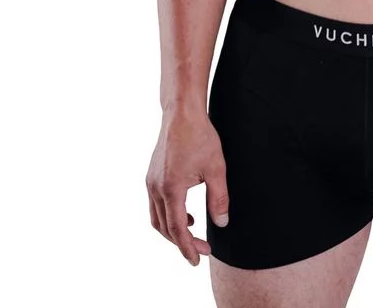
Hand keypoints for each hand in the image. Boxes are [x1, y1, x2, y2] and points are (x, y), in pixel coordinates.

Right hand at [146, 110, 229, 265]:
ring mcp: (151, 182)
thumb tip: (221, 224)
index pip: (177, 230)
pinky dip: (168, 215)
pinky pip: (156, 205)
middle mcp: (156, 188)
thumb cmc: (200, 137)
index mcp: (171, 189)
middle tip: (201, 250)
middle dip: (182, 242)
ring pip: (157, 218)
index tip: (199, 259)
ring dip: (173, 230)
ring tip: (193, 233)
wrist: (182, 113)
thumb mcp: (216, 168)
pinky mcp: (151, 175)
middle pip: (164, 228)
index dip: (188, 248)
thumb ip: (219, 198)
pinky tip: (186, 213)